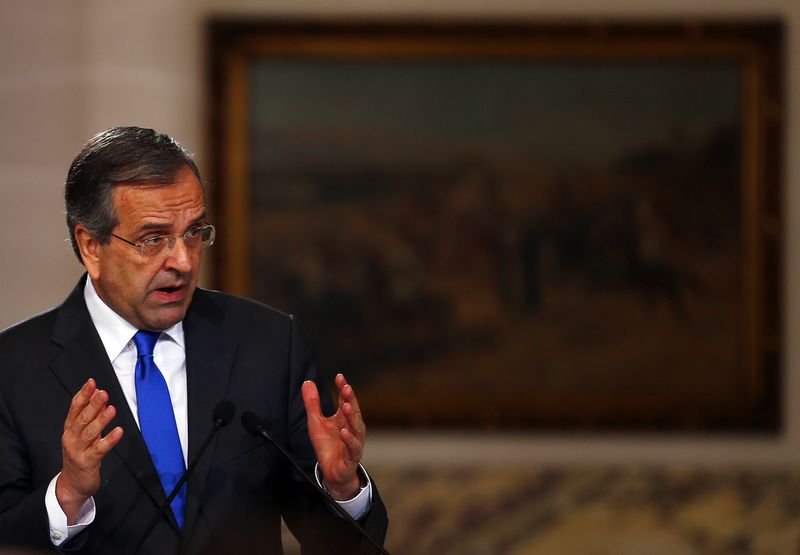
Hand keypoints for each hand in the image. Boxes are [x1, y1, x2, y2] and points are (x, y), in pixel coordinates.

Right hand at [56, 378, 123, 523]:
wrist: (72, 484)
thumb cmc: (80, 454)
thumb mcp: (84, 434)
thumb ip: (91, 415)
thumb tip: (100, 396)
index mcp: (69, 428)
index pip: (75, 408)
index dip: (83, 395)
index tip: (92, 382)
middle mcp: (71, 438)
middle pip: (82, 419)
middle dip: (93, 405)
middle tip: (103, 393)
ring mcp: (77, 451)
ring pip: (90, 433)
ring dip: (101, 420)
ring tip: (111, 409)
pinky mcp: (87, 462)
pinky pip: (99, 449)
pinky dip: (109, 440)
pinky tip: (119, 431)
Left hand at [302, 373, 364, 500]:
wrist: (333, 473)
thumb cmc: (328, 446)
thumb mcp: (316, 422)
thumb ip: (313, 403)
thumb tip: (308, 382)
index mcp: (345, 418)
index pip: (346, 400)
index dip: (343, 388)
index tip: (340, 376)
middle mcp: (353, 427)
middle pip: (353, 410)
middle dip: (350, 399)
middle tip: (346, 387)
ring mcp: (354, 441)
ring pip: (356, 427)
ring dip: (351, 416)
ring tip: (345, 406)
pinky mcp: (352, 456)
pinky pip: (353, 447)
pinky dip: (349, 439)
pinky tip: (344, 431)